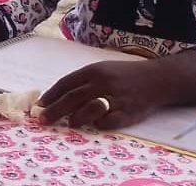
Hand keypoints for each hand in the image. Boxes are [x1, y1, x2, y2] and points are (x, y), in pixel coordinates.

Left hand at [37, 59, 170, 128]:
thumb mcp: (101, 70)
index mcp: (94, 71)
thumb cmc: (123, 75)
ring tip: (70, 123)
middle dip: (55, 110)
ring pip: (89, 109)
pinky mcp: (128, 112)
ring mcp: (115, 97)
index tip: (39, 105)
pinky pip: (109, 121)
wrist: (156, 79)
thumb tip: (56, 96)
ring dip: (76, 118)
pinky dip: (98, 124)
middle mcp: (103, 83)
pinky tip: (94, 125)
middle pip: (73, 98)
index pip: (66, 83)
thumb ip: (81, 82)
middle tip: (42, 119)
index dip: (51, 95)